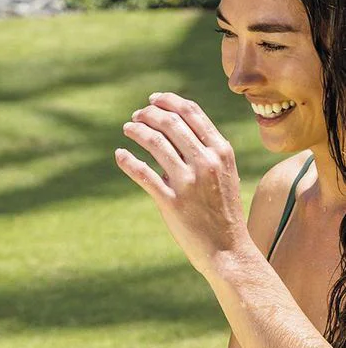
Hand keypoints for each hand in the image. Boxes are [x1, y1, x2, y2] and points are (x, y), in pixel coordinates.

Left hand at [116, 92, 252, 276]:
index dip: (170, 102)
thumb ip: (205, 153)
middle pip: (171, 124)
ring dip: (137, 131)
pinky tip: (120, 155)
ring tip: (128, 128)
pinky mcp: (171, 202)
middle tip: (136, 115)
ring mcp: (188, 182)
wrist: (227, 247)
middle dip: (149, 114)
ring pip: (156, 144)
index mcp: (221, 150)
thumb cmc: (223, 211)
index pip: (193, 114)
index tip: (153, 99)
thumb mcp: (224, 174)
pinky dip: (128, 160)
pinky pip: (143, 174)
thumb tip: (175, 135)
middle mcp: (206, 161)